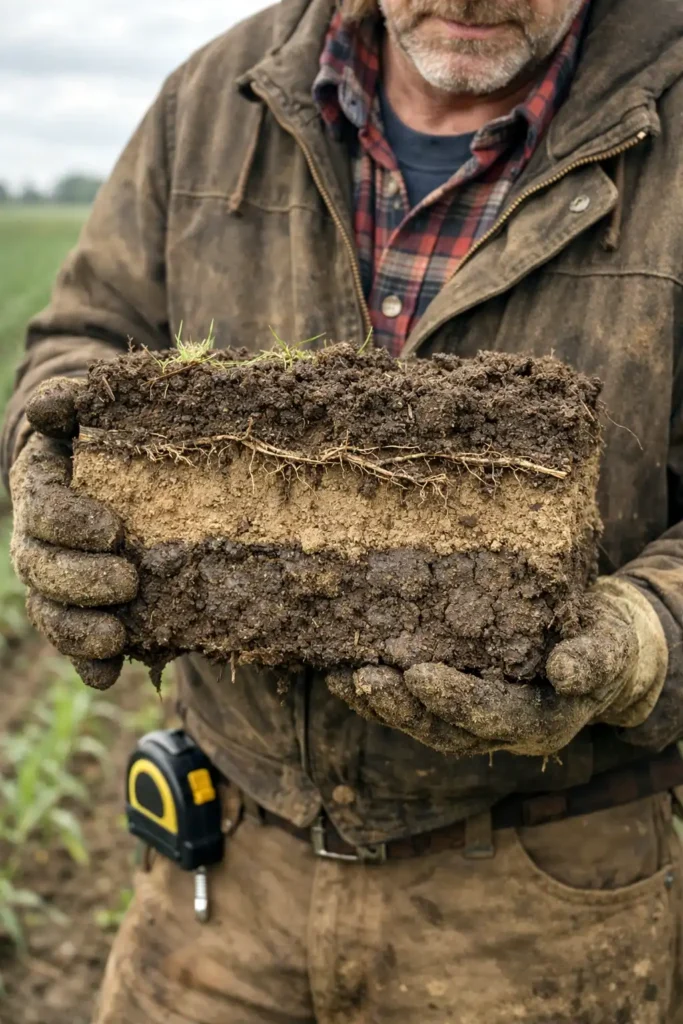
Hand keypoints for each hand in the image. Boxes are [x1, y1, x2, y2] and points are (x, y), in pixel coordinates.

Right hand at [9, 378, 137, 689]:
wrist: (116, 468)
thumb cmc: (107, 433)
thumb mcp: (91, 406)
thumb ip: (71, 400)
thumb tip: (49, 407)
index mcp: (41, 487)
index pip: (44, 508)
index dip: (70, 522)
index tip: (112, 528)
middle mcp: (38, 537)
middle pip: (43, 568)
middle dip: (81, 581)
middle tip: (127, 581)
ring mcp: (55, 577)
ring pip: (52, 610)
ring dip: (78, 630)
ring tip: (114, 638)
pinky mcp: (80, 607)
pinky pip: (73, 640)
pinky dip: (86, 662)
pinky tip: (106, 675)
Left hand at [328, 578, 668, 757]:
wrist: (601, 655)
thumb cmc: (607, 646)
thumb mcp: (610, 649)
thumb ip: (592, 661)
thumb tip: (564, 673)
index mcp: (540, 724)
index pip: (492, 716)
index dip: (454, 700)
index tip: (417, 675)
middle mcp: (503, 734)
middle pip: (445, 731)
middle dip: (400, 708)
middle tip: (361, 679)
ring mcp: (477, 726)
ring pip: (422, 727)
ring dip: (380, 707)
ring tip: (340, 678)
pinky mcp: (458, 709)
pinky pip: (414, 711)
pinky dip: (380, 698)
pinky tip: (345, 674)